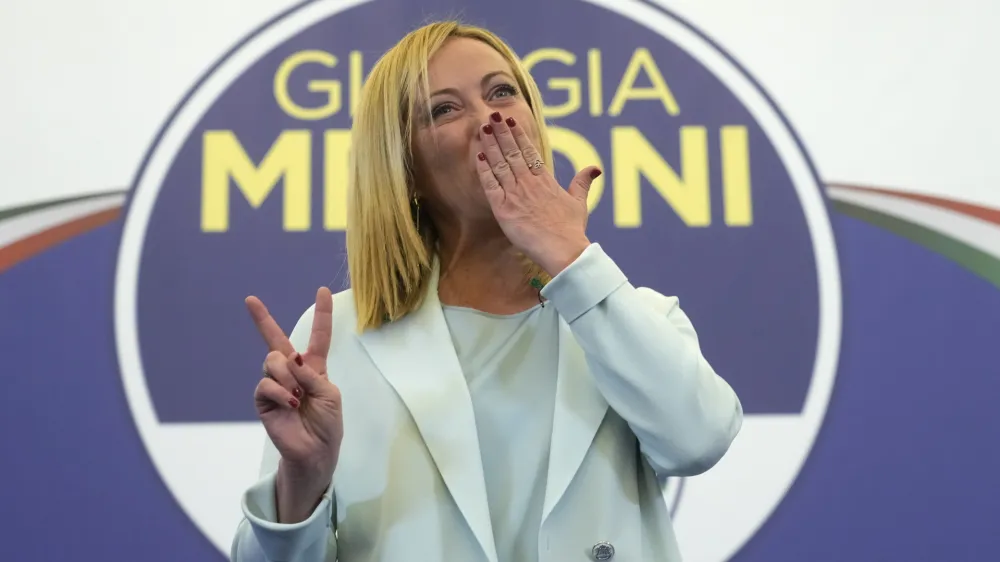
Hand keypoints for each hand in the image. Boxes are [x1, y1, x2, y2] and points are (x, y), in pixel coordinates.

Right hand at [246, 288, 342, 520]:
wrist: (315, 451)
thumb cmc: (327, 424)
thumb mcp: (330, 394)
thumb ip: (312, 374)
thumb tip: (290, 360)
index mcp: (314, 368)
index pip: (318, 336)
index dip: (322, 314)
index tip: (323, 290)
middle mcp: (292, 372)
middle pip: (276, 339)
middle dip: (262, 319)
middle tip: (250, 300)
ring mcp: (276, 384)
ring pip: (273, 360)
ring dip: (287, 375)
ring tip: (297, 396)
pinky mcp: (263, 399)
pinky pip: (266, 383)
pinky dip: (280, 391)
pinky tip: (290, 403)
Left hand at [476, 111, 600, 275]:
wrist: (563, 250)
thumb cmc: (571, 230)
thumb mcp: (579, 203)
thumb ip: (582, 183)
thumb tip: (595, 168)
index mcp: (545, 180)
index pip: (529, 150)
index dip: (518, 134)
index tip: (510, 120)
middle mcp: (529, 183)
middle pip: (512, 152)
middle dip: (501, 132)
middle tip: (492, 115)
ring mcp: (515, 194)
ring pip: (500, 164)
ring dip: (490, 145)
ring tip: (483, 128)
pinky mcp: (504, 209)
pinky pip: (491, 185)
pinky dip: (484, 170)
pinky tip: (478, 156)